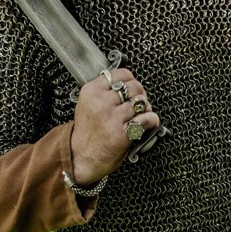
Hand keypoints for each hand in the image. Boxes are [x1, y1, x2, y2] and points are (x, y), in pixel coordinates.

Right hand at [70, 69, 158, 185]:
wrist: (78, 158)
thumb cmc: (85, 133)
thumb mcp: (86, 104)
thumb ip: (103, 91)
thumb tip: (125, 82)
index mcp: (91, 92)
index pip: (121, 73)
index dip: (131, 80)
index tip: (131, 87)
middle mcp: (101, 102)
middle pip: (134, 86)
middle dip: (140, 94)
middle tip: (137, 103)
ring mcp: (111, 117)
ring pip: (141, 101)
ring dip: (145, 108)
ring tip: (140, 114)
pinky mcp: (122, 133)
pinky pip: (146, 119)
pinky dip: (151, 120)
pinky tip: (147, 123)